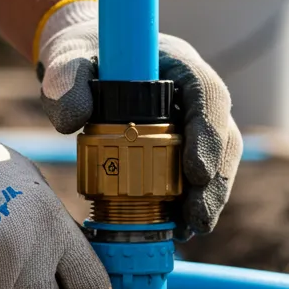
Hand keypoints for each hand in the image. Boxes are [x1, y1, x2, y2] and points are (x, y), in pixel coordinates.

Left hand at [36, 0, 242, 239]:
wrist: (84, 68)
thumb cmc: (81, 58)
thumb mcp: (67, 59)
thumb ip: (65, 78)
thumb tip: (72, 119)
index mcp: (177, 64)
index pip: (207, 93)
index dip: (208, 132)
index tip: (195, 171)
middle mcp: (195, 95)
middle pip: (223, 136)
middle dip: (215, 181)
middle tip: (197, 217)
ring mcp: (194, 124)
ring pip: (219, 162)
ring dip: (208, 199)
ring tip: (190, 230)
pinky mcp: (184, 149)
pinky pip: (199, 179)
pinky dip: (191, 205)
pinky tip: (180, 229)